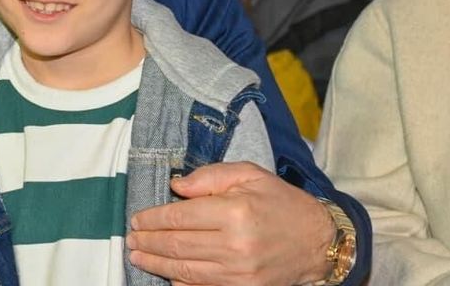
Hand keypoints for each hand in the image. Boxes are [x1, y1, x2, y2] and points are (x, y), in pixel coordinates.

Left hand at [126, 162, 333, 285]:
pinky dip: (182, 283)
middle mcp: (235, 245)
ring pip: (186, 270)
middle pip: (178, 245)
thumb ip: (210, 176)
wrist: (319, 240)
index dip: (153, 219)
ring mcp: (240, 273)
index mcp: (234, 212)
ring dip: (157, 264)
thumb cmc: (281, 202)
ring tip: (138, 256)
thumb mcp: (249, 174)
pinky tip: (167, 275)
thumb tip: (175, 187)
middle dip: (149, 242)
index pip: (179, 217)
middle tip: (130, 238)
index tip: (136, 219)